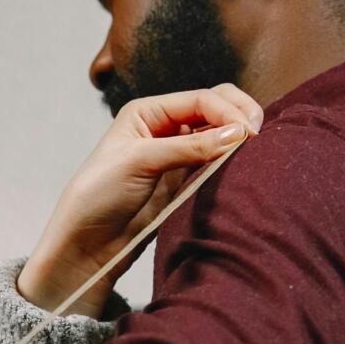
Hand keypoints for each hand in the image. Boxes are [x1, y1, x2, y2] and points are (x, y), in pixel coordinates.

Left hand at [17, 85, 264, 312]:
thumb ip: (188, 147)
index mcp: (148, 112)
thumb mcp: (139, 162)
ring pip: (220, 135)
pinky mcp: (184, 181)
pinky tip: (244, 167)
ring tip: (257, 151)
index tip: (248, 134)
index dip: (228, 112)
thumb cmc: (97, 196)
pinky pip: (217, 163)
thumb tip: (237, 134)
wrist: (85, 243)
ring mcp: (177, 154)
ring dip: (239, 139)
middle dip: (239, 116)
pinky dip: (232, 162)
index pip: (201, 99)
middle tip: (258, 136)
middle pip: (216, 108)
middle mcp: (164, 127)